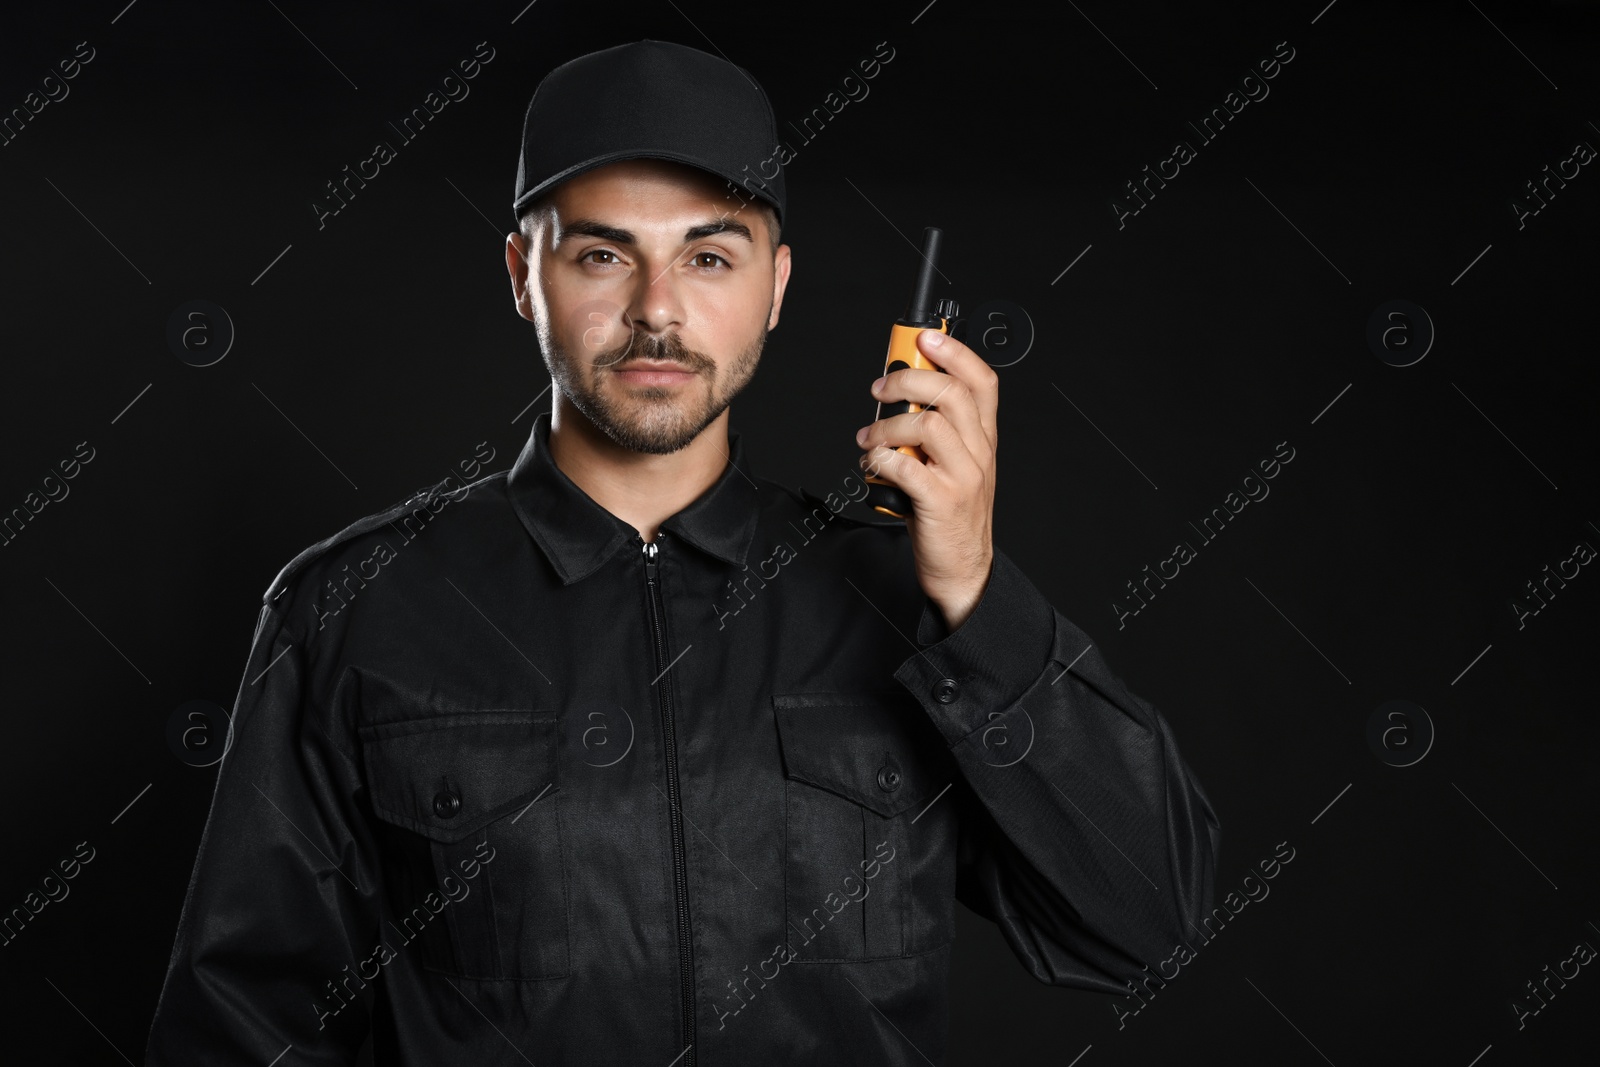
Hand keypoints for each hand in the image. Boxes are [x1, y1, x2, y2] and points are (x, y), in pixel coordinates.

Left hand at [857, 329, 997, 631]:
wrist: (963, 568)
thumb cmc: (949, 512)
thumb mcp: (952, 464)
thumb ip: (935, 430)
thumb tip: (898, 392)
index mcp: (983, 438)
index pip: (982, 381)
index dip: (955, 353)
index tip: (924, 338)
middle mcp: (979, 453)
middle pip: (951, 394)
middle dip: (908, 379)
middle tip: (879, 389)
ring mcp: (964, 477)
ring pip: (929, 425)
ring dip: (887, 425)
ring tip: (868, 439)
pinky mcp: (942, 502)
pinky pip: (907, 468)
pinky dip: (881, 461)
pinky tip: (872, 467)